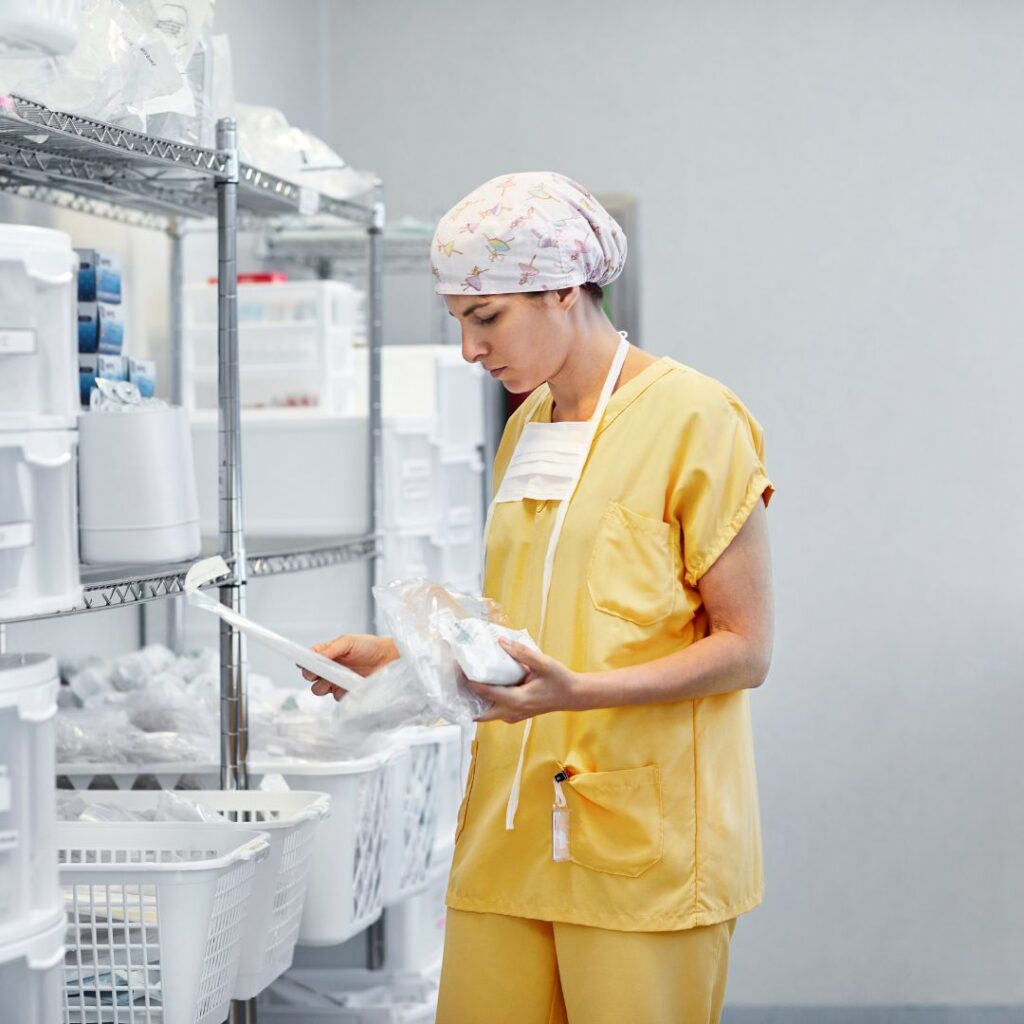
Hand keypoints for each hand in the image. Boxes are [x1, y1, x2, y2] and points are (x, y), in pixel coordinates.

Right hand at [303, 633, 398, 701]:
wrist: (388, 659)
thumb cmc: (369, 646)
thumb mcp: (349, 641)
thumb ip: (332, 647)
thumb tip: (316, 655)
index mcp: (327, 654)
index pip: (308, 659)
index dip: (304, 662)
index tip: (305, 664)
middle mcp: (328, 668)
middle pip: (309, 676)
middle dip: (311, 675)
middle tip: (319, 672)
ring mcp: (336, 681)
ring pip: (318, 689)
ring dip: (324, 685)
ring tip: (336, 679)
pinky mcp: (346, 692)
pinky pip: (336, 697)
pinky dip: (341, 692)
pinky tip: (350, 685)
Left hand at [465, 639, 583, 722]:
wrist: (573, 696)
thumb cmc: (560, 679)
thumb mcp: (543, 663)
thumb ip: (522, 652)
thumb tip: (500, 641)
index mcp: (517, 701)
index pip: (485, 693)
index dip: (469, 681)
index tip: (458, 668)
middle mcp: (511, 712)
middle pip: (478, 712)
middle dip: (465, 698)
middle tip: (454, 681)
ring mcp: (513, 716)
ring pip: (485, 714)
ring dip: (473, 701)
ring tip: (462, 682)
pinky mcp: (515, 714)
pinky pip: (493, 711)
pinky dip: (484, 702)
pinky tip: (480, 686)